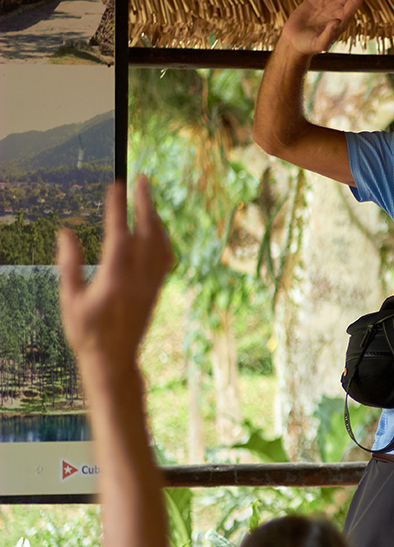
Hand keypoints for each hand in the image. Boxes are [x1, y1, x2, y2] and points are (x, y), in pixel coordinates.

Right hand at [57, 177, 172, 363]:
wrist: (114, 360)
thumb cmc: (86, 331)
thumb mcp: (69, 300)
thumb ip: (68, 265)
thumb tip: (66, 232)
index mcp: (114, 279)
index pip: (118, 235)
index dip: (118, 209)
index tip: (116, 185)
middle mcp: (138, 279)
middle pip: (147, 233)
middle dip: (145, 203)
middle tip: (142, 178)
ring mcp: (151, 284)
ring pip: (160, 243)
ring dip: (156, 218)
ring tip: (148, 198)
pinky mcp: (157, 290)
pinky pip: (166, 258)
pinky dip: (163, 238)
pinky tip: (157, 229)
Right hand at [281, 0, 362, 54]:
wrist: (294, 42)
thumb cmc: (309, 46)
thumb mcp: (320, 44)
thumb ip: (329, 34)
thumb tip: (338, 21)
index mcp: (342, 21)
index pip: (352, 7)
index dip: (356, 0)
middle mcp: (336, 11)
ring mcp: (325, 5)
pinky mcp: (314, 1)